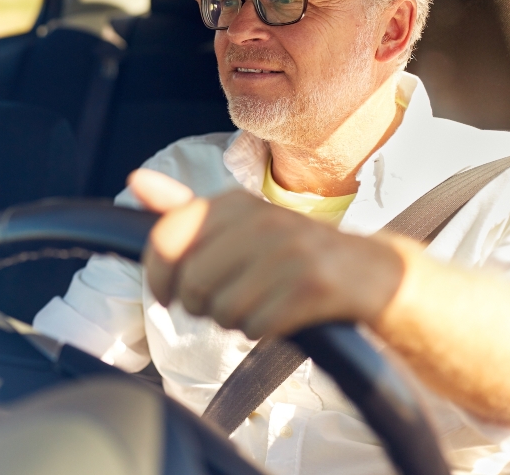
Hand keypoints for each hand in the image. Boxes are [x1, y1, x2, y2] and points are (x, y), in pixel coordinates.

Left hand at [129, 168, 405, 338]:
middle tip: (221, 304)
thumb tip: (136, 180)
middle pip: (191, 283)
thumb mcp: (238, 224)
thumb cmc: (291, 253)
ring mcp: (290, 251)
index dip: (157, 275)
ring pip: (222, 311)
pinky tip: (281, 315)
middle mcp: (261, 220)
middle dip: (199, 306)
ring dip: (234, 320)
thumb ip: (184, 210)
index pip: (166, 238)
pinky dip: (262, 330)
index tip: (166, 293)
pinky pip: (257, 326)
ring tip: (258, 304)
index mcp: (235, 203)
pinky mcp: (314, 286)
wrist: (373, 274)